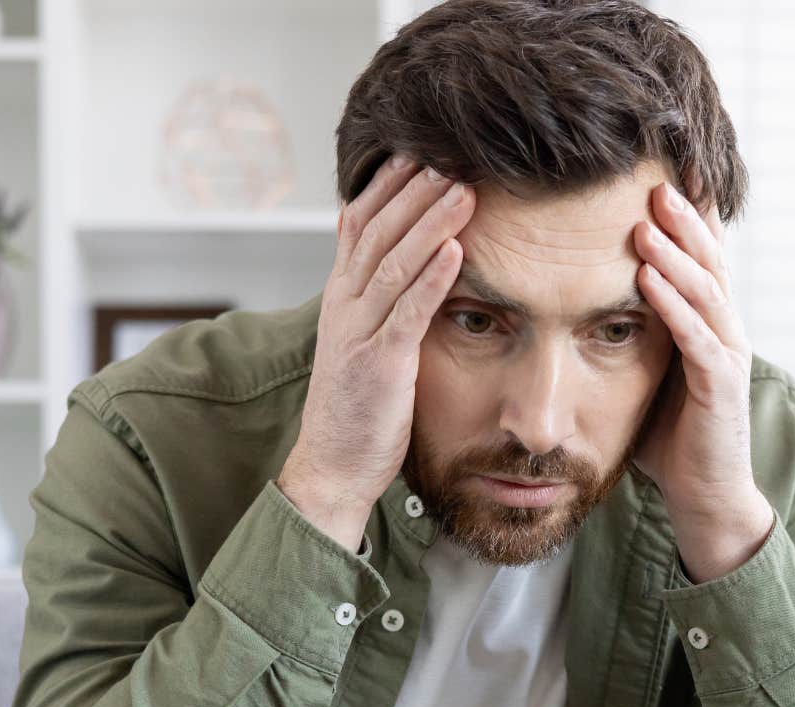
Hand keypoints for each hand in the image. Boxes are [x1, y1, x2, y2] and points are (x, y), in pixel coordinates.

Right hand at [278, 154, 474, 548]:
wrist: (331, 467)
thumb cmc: (357, 408)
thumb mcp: (364, 343)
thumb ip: (380, 303)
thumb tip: (412, 266)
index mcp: (341, 297)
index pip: (359, 224)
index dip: (387, 186)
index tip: (419, 152)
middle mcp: (344, 306)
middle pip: (378, 232)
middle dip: (414, 191)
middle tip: (450, 155)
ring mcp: (358, 333)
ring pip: (394, 263)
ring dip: (430, 223)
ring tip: (463, 190)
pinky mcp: (379, 364)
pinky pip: (407, 312)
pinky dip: (432, 278)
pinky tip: (456, 250)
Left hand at [632, 173, 774, 581]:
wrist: (705, 497)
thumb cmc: (671, 437)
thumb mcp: (646, 372)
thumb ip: (630, 333)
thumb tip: (581, 298)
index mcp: (707, 322)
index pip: (699, 256)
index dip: (685, 214)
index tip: (660, 169)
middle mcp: (724, 330)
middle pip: (708, 259)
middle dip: (683, 216)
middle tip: (654, 175)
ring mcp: (727, 357)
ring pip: (706, 290)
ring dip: (677, 251)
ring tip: (649, 216)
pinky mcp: (720, 389)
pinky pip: (697, 338)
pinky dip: (674, 305)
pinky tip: (649, 280)